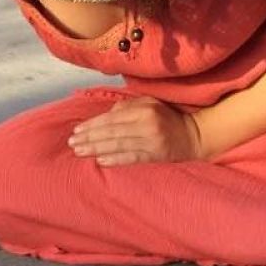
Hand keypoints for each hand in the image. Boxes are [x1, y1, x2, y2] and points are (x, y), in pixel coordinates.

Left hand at [68, 96, 202, 165]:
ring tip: (79, 152)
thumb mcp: (150, 104)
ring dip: (96, 149)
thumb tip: (106, 114)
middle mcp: (146, 124)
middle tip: (72, 143)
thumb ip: (127, 106)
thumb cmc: (167, 117)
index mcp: (144, 109)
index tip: (76, 131)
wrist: (194, 135)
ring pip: (118, 145)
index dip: (92, 125)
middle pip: (111, 132)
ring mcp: (151, 141)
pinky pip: (131, 158)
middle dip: (89, 138)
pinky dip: (114, 159)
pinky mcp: (155, 155)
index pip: (112, 118)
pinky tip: (100, 161)